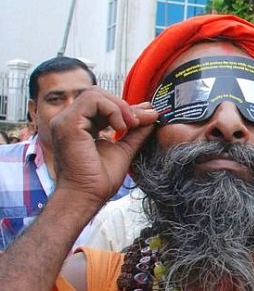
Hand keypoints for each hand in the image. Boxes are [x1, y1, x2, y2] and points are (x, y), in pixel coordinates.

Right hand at [49, 87, 157, 204]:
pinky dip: (112, 110)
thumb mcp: (124, 149)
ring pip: (95, 94)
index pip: (103, 104)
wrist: (87, 196)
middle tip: (139, 122)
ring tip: (130, 125)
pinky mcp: (68, 124)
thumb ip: (135, 132)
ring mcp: (66, 121)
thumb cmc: (99, 179)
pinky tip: (121, 128)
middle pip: (98, 94)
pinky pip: (93, 101)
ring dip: (119, 107)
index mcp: (80, 125)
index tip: (149, 115)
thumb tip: (151, 115)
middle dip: (124, 105)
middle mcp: (70, 120)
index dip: (127, 108)